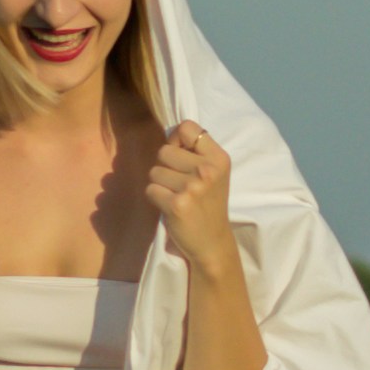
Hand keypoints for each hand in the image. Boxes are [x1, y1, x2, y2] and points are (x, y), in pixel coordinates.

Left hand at [144, 121, 235, 272]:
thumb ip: (196, 152)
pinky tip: (171, 207)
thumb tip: (169, 135)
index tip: (181, 155)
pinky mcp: (177, 204)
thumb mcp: (213, 173)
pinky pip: (150, 189)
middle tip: (180, 184)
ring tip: (176, 196)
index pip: (187, 128)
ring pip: (154, 171)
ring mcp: (193, 187)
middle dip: (165, 166)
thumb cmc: (209, 203)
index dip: (176, 139)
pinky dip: (155, 198)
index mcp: (219, 158)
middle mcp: (207, 170)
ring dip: (160, 184)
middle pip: (164, 150)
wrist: (212, 242)